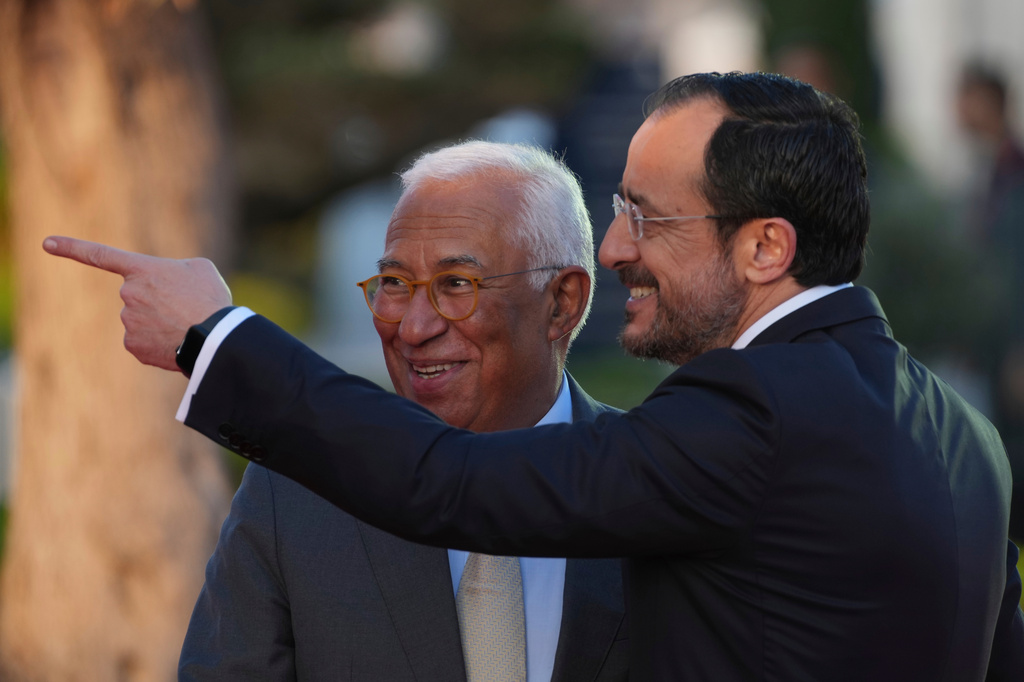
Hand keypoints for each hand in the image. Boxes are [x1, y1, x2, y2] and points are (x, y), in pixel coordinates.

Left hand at [43, 236, 232, 371]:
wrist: (214, 337)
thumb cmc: (211, 299)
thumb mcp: (199, 270)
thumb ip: (175, 270)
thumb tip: (165, 288)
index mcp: (142, 269)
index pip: (101, 255)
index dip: (72, 248)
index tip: (46, 243)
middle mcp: (128, 293)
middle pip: (136, 296)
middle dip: (156, 301)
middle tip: (184, 308)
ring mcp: (128, 321)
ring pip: (140, 320)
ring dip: (159, 322)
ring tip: (185, 326)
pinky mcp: (132, 345)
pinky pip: (141, 341)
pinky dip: (157, 342)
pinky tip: (175, 341)